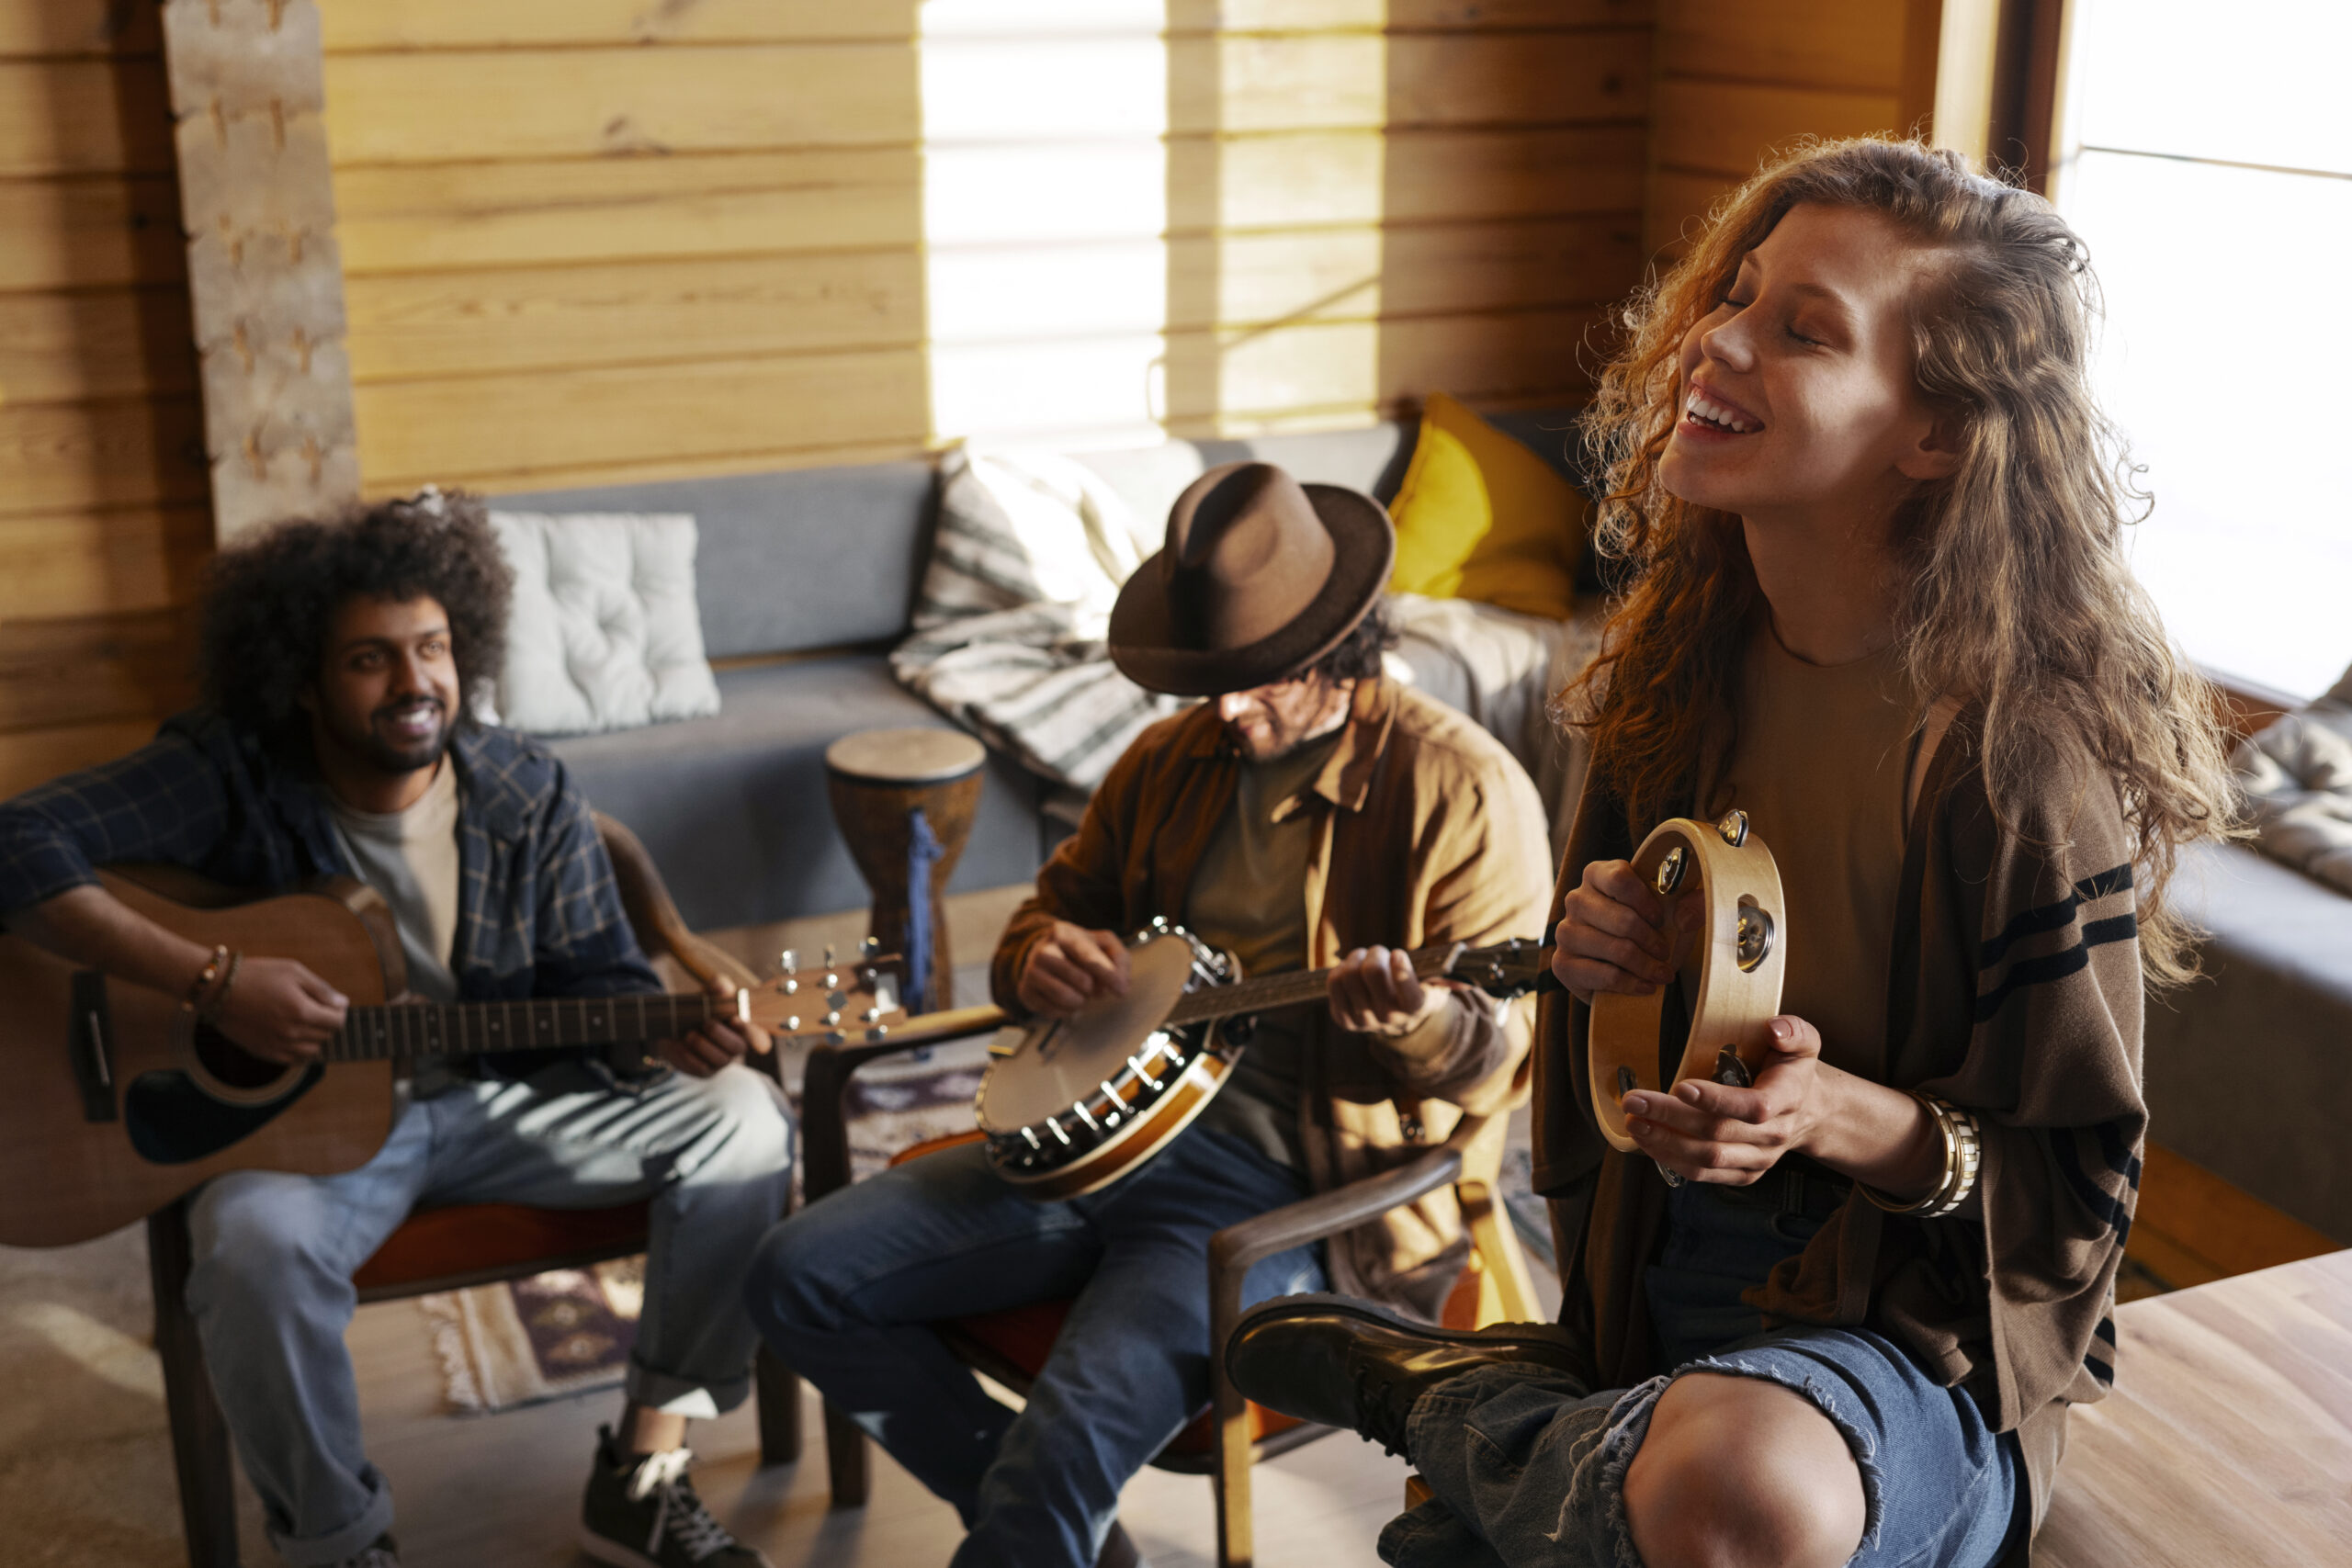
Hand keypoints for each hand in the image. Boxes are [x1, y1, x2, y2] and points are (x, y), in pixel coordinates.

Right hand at [209, 956, 348, 1064]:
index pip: (337, 1022)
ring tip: (307, 1021)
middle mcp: (291, 1033)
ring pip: (313, 1051)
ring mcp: (276, 1046)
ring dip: (317, 1037)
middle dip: (329, 1022)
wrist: (217, 989)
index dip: (340, 1012)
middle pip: (326, 1036)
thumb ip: (322, 990)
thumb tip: (342, 1004)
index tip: (335, 1002)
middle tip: (320, 1008)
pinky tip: (295, 1034)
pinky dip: (301, 1050)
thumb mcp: (293, 971)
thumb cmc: (257, 975)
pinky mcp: (263, 1052)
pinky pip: (294, 1060)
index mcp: (301, 1011)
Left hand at [659, 974, 769, 1077]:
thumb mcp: (710, 993)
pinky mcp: (705, 1071)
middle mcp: (737, 1047)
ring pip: (720, 1060)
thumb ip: (718, 987)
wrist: (674, 1024)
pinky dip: (690, 1056)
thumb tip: (722, 988)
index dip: (753, 1033)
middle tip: (706, 1023)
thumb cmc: (701, 1007)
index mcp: (744, 1028)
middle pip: (738, 1047)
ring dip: (703, 1045)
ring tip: (689, 1033)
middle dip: (720, 1035)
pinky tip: (681, 1044)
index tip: (735, 1019)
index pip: (760, 1038)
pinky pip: (701, 1068)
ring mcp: (721, 1061)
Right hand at [1016, 921, 1129, 1018]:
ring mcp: (1031, 971)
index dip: (1107, 973)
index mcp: (1063, 933)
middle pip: (1081, 981)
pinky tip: (1066, 999)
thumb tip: (1121, 986)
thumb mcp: (1104, 944)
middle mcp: (1043, 950)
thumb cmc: (1081, 950)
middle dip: (1094, 988)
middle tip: (1092, 984)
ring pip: (1065, 997)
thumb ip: (1119, 960)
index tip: (1121, 989)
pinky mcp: (1025, 992)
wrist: (1046, 954)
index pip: (1088, 955)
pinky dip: (1067, 1011)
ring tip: (1080, 993)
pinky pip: (1053, 1012)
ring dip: (1081, 1001)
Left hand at [1327, 946, 1450, 1035]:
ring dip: (1356, 958)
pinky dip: (1340, 970)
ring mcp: (1364, 1021)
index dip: (1398, 963)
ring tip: (1365, 959)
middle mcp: (1388, 1017)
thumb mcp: (1438, 986)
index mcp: (1415, 1007)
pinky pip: (1333, 983)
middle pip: (1371, 971)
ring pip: (1348, 974)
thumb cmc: (1421, 993)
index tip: (1397, 954)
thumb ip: (1451, 979)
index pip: (1406, 985)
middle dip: (1375, 952)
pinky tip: (1352, 971)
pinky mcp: (1344, 1019)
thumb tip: (1466, 980)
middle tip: (1380, 952)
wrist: (1401, 1024)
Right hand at [1550, 858, 1681, 1001]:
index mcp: (1598, 875)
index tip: (1661, 919)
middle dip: (1652, 941)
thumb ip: (1690, 905)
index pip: (1619, 878)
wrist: (1624, 969)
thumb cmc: (1647, 932)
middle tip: (1665, 952)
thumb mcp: (1672, 914)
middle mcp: (1576, 900)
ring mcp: (1565, 932)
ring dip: (1646, 965)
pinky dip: (1631, 984)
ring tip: (1661, 973)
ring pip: (1615, 949)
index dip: (1646, 900)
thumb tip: (1691, 911)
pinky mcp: (1562, 964)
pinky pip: (1603, 975)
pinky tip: (1646, 986)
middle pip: (1621, 918)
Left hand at [1622, 1016, 1827, 1184]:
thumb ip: (1793, 1030)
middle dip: (1671, 1117)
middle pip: (1718, 1133)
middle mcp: (1773, 1135)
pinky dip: (1672, 1160)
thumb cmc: (1794, 1070)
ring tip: (1634, 1122)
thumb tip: (1773, 1029)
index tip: (1679, 1086)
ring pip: (1708, 1158)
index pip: (1752, 1107)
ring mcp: (1758, 1159)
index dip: (1715, 1100)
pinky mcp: (1743, 1173)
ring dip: (1665, 1142)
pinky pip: (1705, 1173)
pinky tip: (1647, 1141)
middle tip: (1635, 1100)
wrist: (1809, 1110)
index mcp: (1787, 1099)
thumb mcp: (1805, 1041)